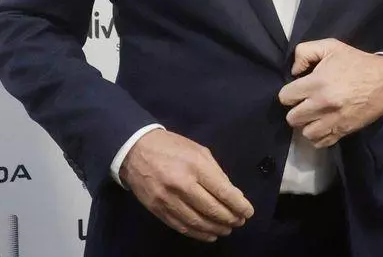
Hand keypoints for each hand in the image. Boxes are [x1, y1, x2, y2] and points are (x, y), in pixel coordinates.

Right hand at [119, 129, 254, 241]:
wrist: (135, 150)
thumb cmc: (172, 147)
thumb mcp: (198, 151)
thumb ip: (216, 172)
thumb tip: (233, 195)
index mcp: (195, 166)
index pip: (223, 192)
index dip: (239, 205)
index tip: (248, 212)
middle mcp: (181, 184)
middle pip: (212, 209)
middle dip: (230, 218)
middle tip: (240, 222)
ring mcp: (168, 199)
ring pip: (198, 222)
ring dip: (216, 228)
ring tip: (227, 229)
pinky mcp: (157, 210)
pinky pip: (182, 226)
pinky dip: (198, 233)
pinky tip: (209, 234)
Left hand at [278, 39, 382, 148]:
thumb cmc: (357, 63)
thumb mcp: (331, 46)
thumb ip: (304, 52)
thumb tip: (294, 71)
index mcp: (316, 83)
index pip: (285, 96)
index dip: (290, 92)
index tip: (298, 89)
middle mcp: (321, 105)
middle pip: (292, 118)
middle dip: (296, 109)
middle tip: (305, 103)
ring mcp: (332, 121)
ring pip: (305, 132)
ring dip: (307, 124)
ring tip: (314, 115)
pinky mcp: (343, 131)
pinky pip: (320, 143)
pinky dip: (318, 136)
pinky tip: (322, 125)